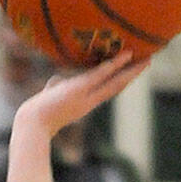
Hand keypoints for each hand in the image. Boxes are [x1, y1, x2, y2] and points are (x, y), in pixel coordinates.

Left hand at [18, 51, 149, 136]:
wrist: (32, 125)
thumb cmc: (36, 113)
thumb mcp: (48, 97)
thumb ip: (55, 88)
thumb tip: (54, 81)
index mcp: (83, 103)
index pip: (105, 90)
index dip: (119, 80)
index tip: (131, 71)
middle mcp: (89, 101)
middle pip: (116, 87)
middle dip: (132, 75)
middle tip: (148, 63)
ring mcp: (86, 96)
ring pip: (114, 83)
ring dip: (131, 71)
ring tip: (147, 60)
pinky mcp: (80, 90)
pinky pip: (100, 75)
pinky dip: (114, 65)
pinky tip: (126, 56)